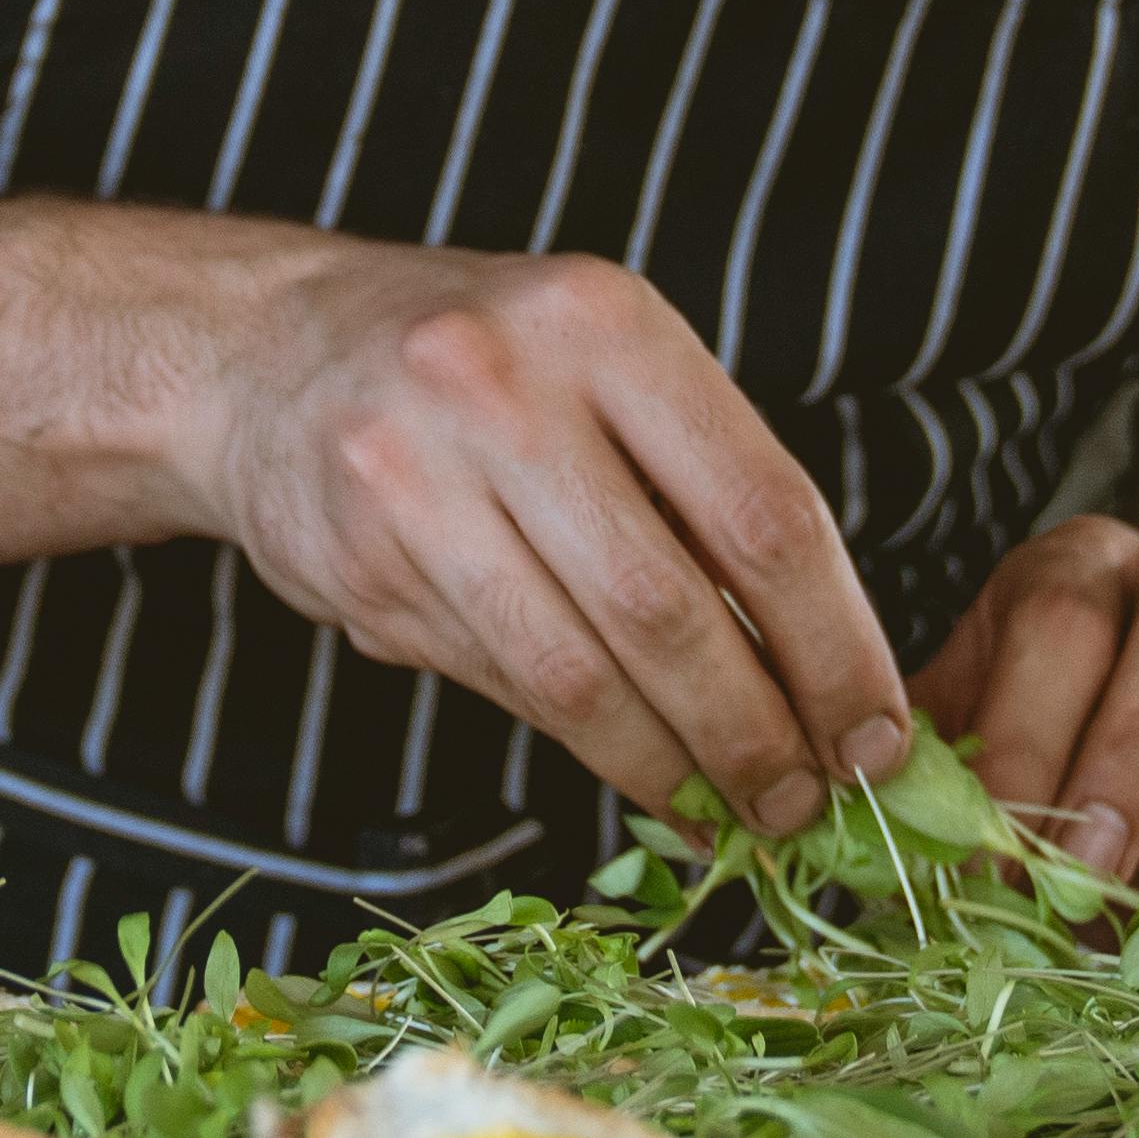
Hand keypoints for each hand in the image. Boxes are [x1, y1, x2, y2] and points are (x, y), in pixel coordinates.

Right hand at [176, 248, 911, 832]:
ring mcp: (417, 476)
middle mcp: (506, 388)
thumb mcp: (603, 369)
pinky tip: (639, 776)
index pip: (762, 511)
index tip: (876, 735)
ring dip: (672, 767)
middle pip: (673, 608)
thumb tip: (826, 680)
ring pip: (580, 673)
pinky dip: (586, 749)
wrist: (262, 353)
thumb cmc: (484, 371)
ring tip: (731, 815)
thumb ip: (702, 492)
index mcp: (604, 322)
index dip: (836, 645)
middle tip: (807, 805)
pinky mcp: (362, 562)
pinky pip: (503, 684)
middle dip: (758, 733)